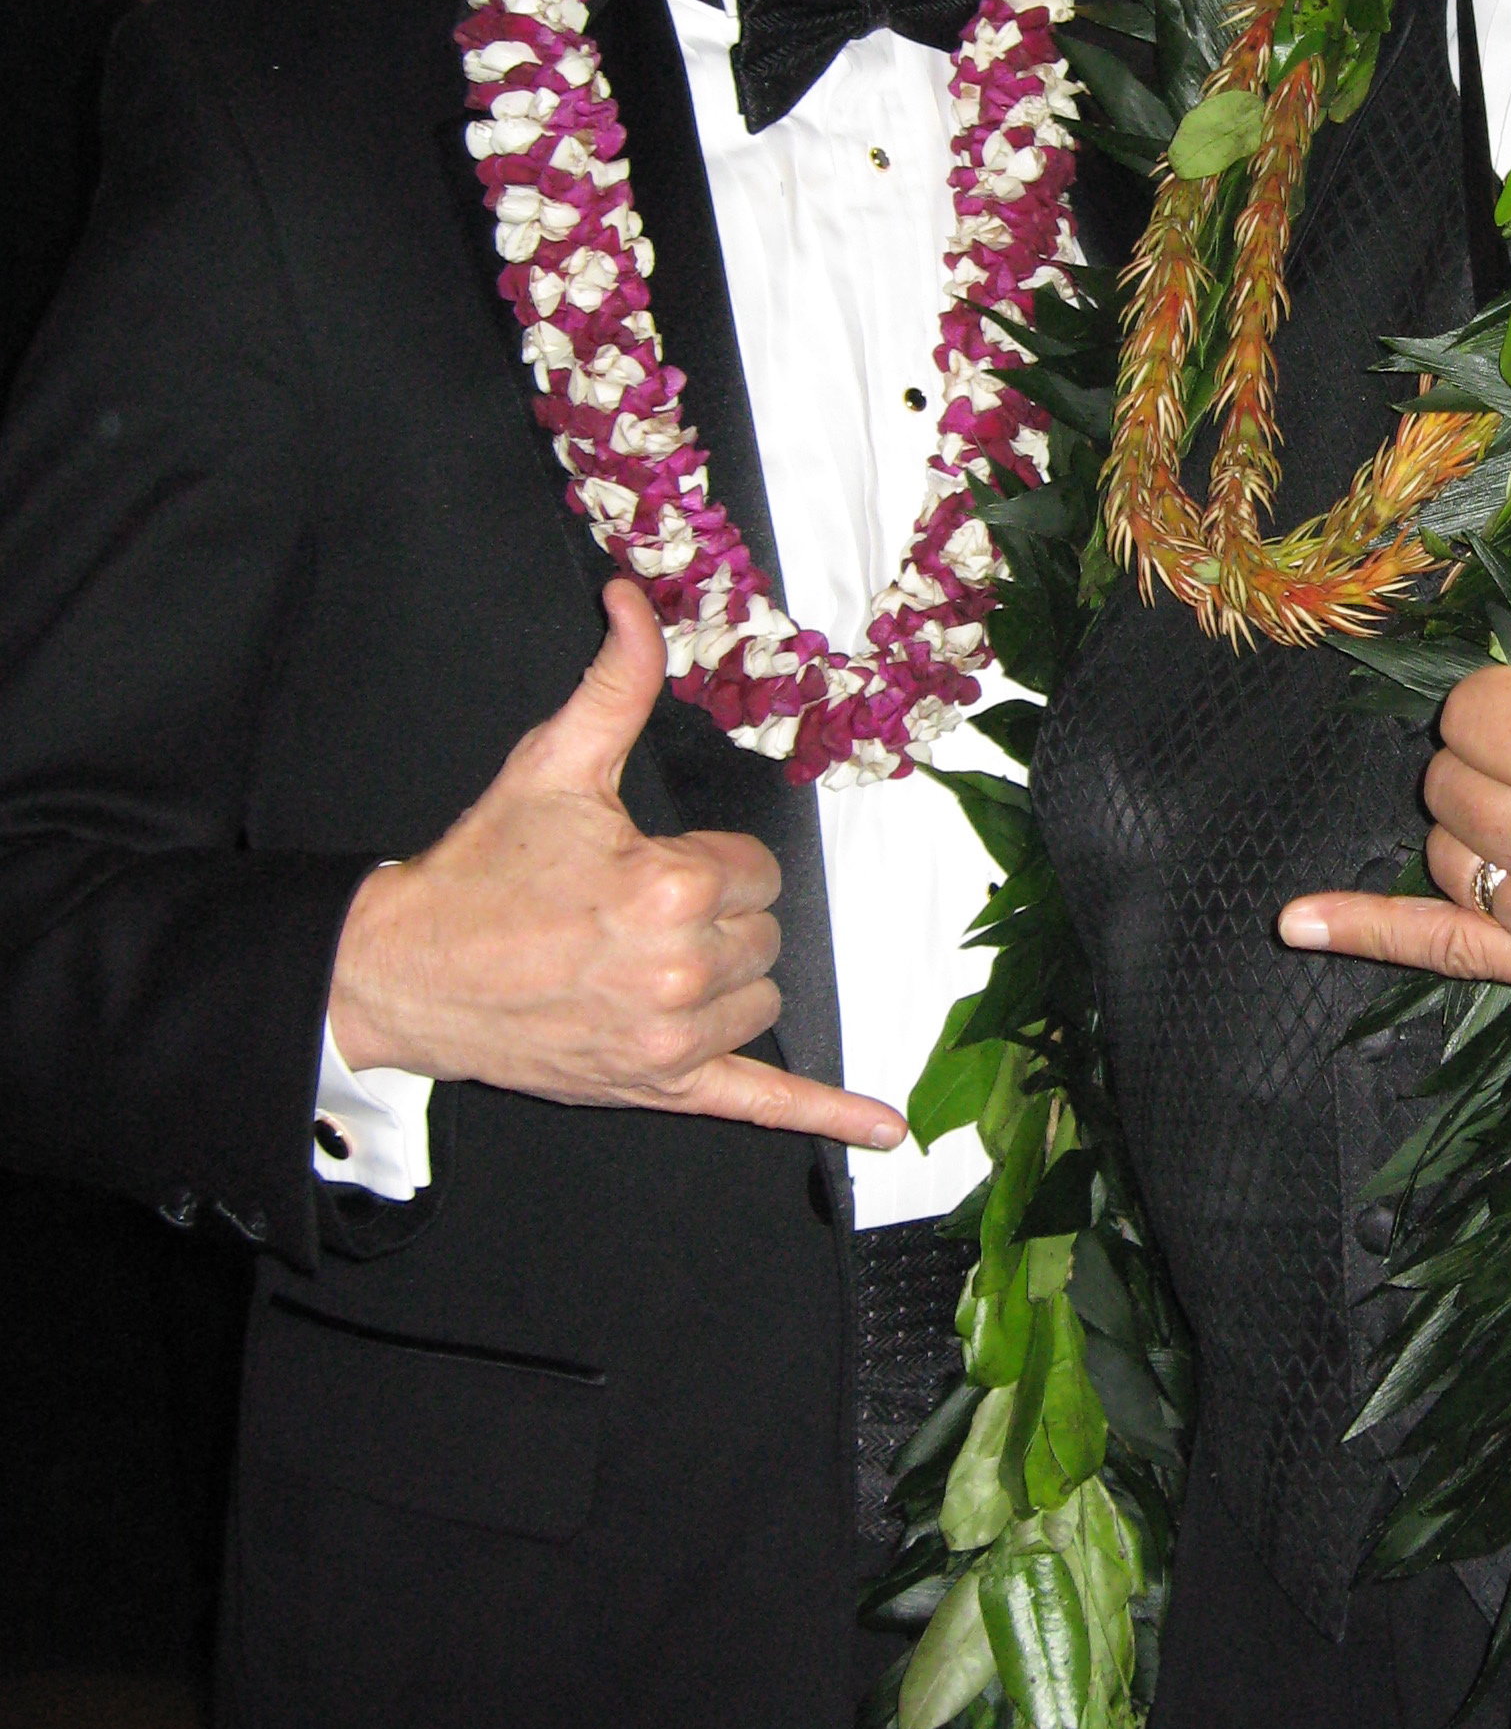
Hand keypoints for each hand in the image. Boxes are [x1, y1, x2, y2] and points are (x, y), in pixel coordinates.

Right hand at [328, 579, 905, 1150]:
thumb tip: (638, 600)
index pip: (756, 871)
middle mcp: (681, 969)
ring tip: (646, 967)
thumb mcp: (553, 764)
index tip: (647, 868)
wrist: (407, 970)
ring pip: (762, 999)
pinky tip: (884, 1128)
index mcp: (669, 886)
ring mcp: (672, 1041)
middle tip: (634, 916)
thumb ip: (617, 682)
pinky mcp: (660, 1087)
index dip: (708, 865)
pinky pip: (763, 1103)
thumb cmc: (481, 872)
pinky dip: (825, 1114)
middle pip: (765, 934)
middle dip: (716, 920)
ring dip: (723, 983)